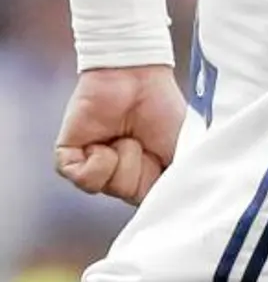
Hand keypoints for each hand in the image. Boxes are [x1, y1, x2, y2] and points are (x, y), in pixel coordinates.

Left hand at [54, 65, 185, 205]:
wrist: (138, 77)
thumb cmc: (163, 107)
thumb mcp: (184, 147)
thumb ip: (182, 178)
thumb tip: (181, 204)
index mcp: (148, 175)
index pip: (150, 201)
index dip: (156, 187)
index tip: (163, 166)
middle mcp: (120, 173)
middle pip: (128, 194)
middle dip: (141, 168)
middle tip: (145, 143)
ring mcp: (94, 166)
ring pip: (106, 187)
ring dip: (122, 159)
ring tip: (124, 136)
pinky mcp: (69, 157)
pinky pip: (82, 178)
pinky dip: (97, 160)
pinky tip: (103, 141)